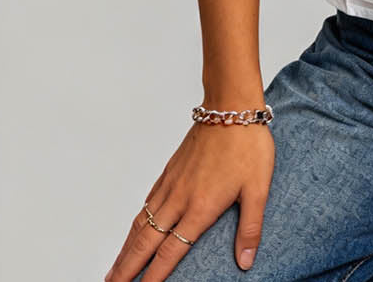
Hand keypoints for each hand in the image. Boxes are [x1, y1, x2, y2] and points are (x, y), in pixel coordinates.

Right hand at [104, 120, 274, 280]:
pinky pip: (147, 203)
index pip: (170, 252)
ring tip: (114, 270)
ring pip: (141, 224)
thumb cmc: (248, 145)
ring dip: (125, 250)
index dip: (154, 277)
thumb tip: (246, 261)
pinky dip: (135, 223)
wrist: (231, 106)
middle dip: (127, 269)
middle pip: (146, 243)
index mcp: (201, 208)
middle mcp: (180, 199)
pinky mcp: (170, 171)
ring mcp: (171, 184)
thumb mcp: (258, 189)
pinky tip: (134, 231)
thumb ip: (251, 228)